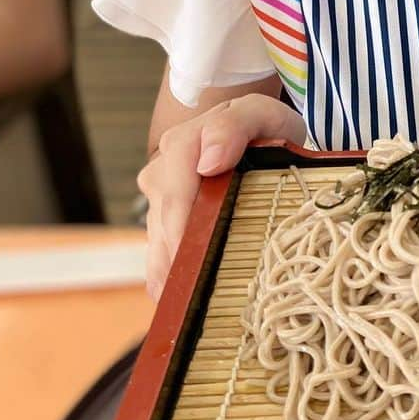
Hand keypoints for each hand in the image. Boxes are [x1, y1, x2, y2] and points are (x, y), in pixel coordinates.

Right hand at [136, 93, 304, 300]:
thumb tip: (209, 161)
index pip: (175, 192)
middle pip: (164, 223)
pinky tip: (177, 301)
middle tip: (199, 296)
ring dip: (171, 274)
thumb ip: (235, 125)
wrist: (256, 128)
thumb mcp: (259, 113)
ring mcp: (160, 199)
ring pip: (157, 243)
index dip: (185, 228)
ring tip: (188, 306)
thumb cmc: (262, 124)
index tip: (200, 259)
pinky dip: (167, 278)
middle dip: (180, 258)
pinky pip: (158, 253)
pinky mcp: (164, 220)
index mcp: (183, 144)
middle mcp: (163, 172)